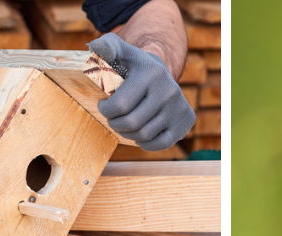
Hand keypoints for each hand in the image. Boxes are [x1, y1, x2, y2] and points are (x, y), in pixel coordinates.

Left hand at [89, 34, 194, 150]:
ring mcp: (178, 107)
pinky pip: (160, 144)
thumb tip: (95, 47)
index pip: (121, 105)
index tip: (103, 106)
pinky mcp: (185, 121)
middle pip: (132, 123)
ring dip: (128, 134)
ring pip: (144, 135)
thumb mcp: (119, 51)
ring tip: (124, 124)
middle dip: (115, 123)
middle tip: (112, 118)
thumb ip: (105, 46)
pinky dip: (145, 143)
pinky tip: (139, 134)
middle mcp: (169, 90)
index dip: (106, 110)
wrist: (161, 72)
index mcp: (151, 73)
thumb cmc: (132, 65)